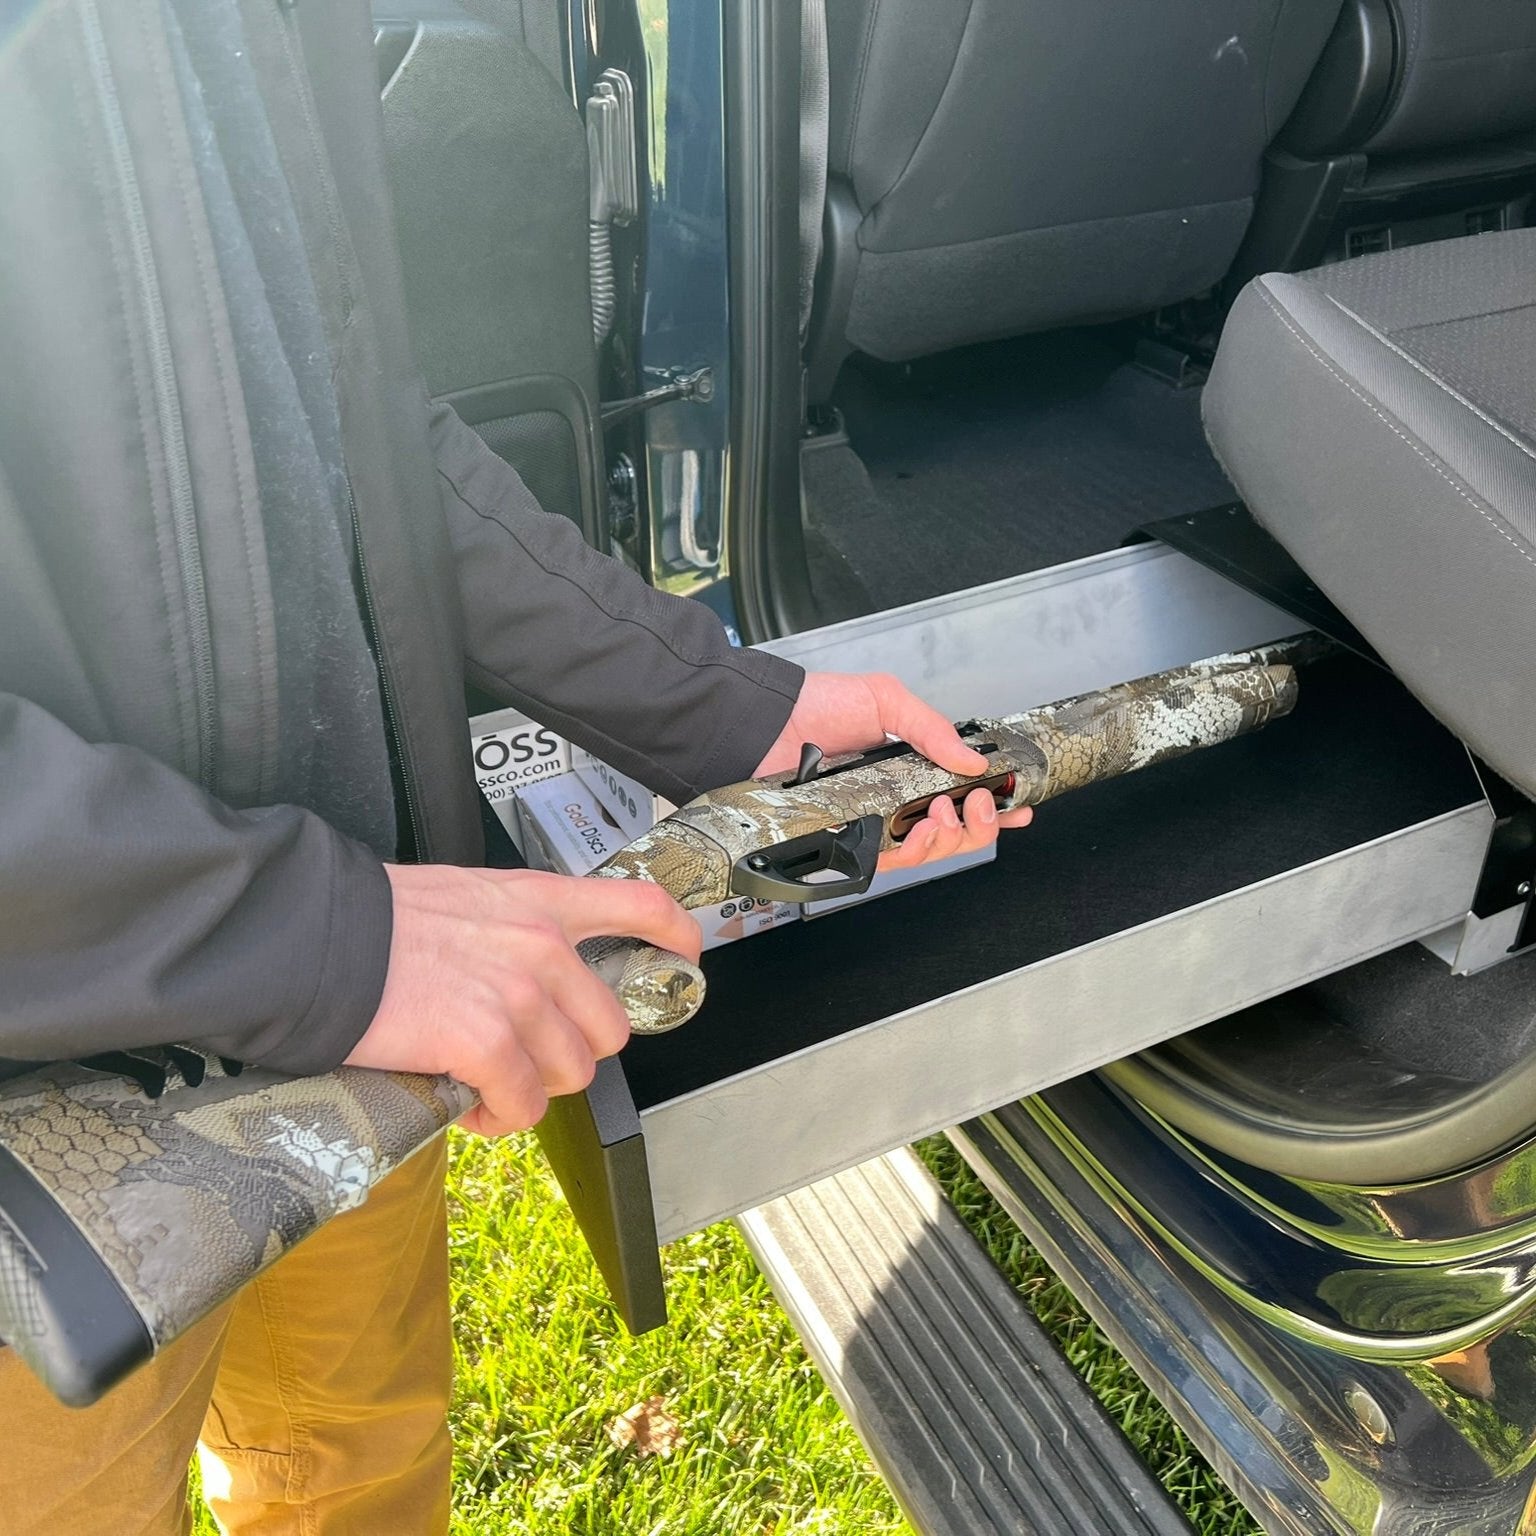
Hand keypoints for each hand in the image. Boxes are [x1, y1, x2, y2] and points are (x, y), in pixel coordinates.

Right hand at [345, 865, 701, 1135]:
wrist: (316, 938)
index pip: (639, 905)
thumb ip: (509, 929)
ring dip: (531, 1090)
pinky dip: (497, 1118)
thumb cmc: (374, 921)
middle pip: (608, 1026)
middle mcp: (542, 945)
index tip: (686, 955)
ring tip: (487, 1085)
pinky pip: (520, 1104)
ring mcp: (518, 994)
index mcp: (539, 901)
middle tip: (523, 1060)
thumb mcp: (462, 897)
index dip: (676, 936)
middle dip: (570, 1054)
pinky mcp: (486, 1041)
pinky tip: (468, 1107)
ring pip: (570, 1073)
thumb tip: (522, 978)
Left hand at [754, 671, 1032, 870]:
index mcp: (910, 768)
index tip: (1019, 807)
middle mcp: (895, 800)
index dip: (994, 807)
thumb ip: (932, 729)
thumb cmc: (817, 705)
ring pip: (927, 852)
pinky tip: (920, 831)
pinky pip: (890, 861)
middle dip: (979, 825)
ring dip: (949, 838)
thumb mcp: (886, 700)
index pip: (961, 795)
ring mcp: (873, 823)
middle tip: (977, 804)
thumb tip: (973, 761)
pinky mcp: (847, 841)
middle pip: (953, 832)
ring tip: (944, 812)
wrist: (767, 722)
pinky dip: (913, 850)